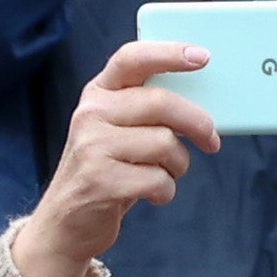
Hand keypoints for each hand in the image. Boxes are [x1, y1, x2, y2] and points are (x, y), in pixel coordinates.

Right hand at [7, 39, 219, 276]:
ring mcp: (92, 147)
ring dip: (178, 164)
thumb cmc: (105, 170)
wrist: (65, 223)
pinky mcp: (100, 181)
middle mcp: (90, 114)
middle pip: (161, 103)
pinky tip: (152, 193)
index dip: (169, 54)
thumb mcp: (115, 130)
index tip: (203, 57)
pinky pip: (158, 179)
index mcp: (98, 93)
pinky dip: (165, 190)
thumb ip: (145, 109)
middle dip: (197, 123)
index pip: (132, 58)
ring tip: (164, 173)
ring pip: (165, 143)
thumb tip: (203, 103)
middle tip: (211, 140)